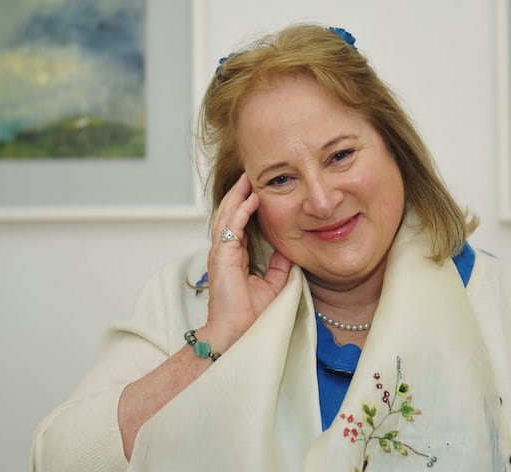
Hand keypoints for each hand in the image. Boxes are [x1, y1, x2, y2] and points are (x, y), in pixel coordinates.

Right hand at [201, 173, 291, 350]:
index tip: (257, 189)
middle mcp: (224, 252)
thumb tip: (290, 250)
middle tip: (250, 175)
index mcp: (233, 256)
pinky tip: (250, 199)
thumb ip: (278, 266)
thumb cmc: (249, 316)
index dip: (246, 205)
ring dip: (238, 196)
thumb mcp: (272, 284)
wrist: (236, 334)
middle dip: (239, 194)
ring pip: (227, 216)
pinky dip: (240, 211)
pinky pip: (230, 228)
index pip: (238, 223)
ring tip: (248, 179)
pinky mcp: (222, 258)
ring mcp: (220, 253)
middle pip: (229, 214)